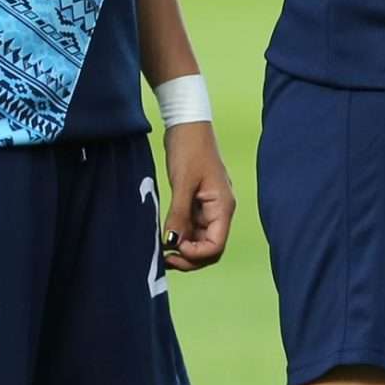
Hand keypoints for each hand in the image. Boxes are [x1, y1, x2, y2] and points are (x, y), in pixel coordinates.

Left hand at [160, 118, 233, 270]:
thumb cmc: (190, 149)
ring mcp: (208, 209)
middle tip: (166, 258)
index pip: (216, 246)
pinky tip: (164, 236)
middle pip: (210, 249)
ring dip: (183, 249)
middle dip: (190, 258)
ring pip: (199, 241)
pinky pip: (191, 229)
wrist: (187, 125)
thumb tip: (172, 243)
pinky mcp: (196, 204)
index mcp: (223, 207)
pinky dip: (179, 236)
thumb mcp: (183, 183)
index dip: (196, 254)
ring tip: (162, 250)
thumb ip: (179, 215)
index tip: (175, 248)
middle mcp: (219, 212)